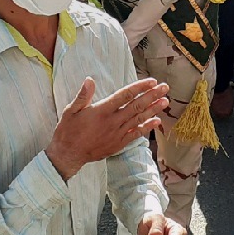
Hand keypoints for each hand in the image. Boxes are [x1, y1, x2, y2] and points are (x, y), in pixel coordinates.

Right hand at [44, 76, 169, 180]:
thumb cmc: (68, 131)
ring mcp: (117, 134)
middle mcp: (112, 122)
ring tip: (165, 101)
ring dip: (153, 109)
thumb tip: (89, 79)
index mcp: (101, 111)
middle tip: (165, 88)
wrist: (68, 155)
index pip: (124, 95)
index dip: (139, 87)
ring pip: (138, 119)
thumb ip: (82, 96)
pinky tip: (156, 121)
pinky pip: (135, 134)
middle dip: (152, 96)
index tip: (152, 81)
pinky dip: (146, 127)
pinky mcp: (118, 144)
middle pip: (136, 106)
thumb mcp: (70, 110)